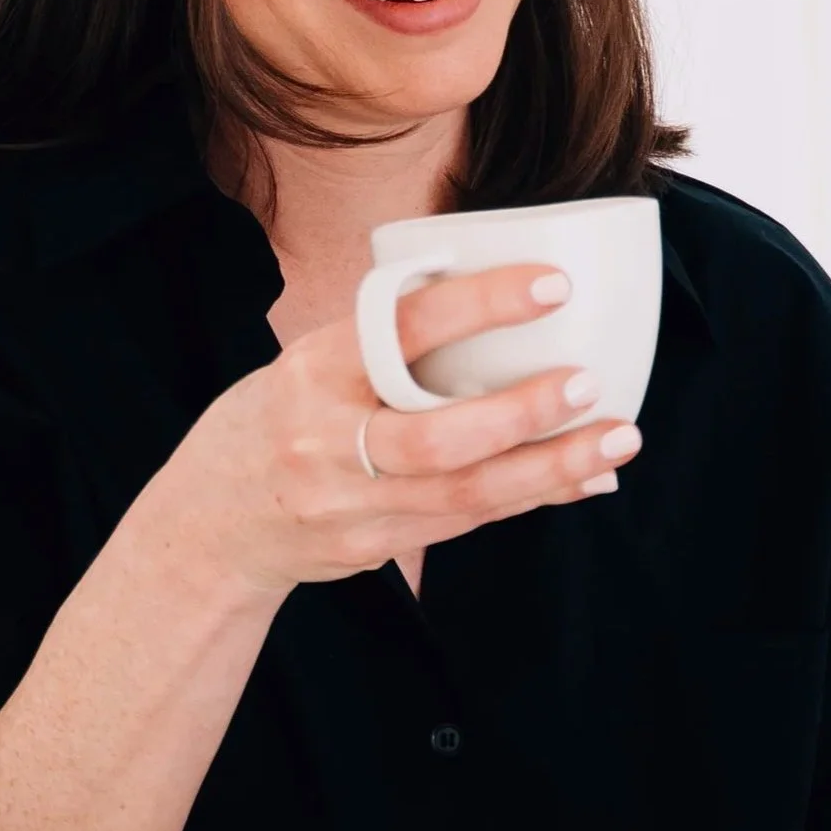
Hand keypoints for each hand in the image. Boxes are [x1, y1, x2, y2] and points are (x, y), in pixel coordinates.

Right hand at [151, 262, 642, 601]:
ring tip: (618, 438)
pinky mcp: (375, 546)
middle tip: (588, 380)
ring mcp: (351, 504)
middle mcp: (327, 442)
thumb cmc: (278, 418)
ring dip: (549, 467)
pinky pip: (469, 522)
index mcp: (314, 370)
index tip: (551, 284)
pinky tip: (585, 479)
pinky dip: (533, 497)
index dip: (478, 305)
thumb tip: (498, 300)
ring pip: (464, 494)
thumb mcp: (310, 361)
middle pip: (433, 438)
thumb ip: (384, 340)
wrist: (212, 524)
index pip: (398, 328)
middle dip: (520, 413)